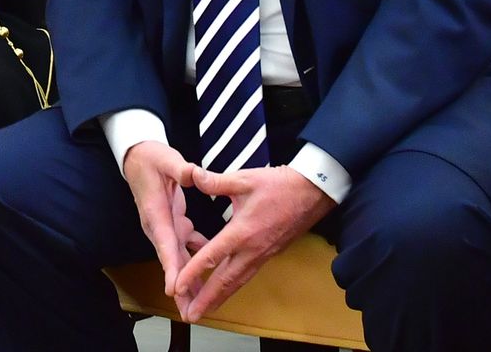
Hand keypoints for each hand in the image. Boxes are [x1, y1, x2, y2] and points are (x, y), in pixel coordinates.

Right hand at [121, 141, 200, 300]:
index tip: (173, 288)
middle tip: (188, 311)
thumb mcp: (166, 159)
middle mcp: (158, 225)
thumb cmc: (152, 158)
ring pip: (177, 258)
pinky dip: (196, 261)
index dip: (169, 266)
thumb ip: (180, 169)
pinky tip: (210, 273)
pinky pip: (185, 247)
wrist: (139, 157)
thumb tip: (194, 174)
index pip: (164, 242)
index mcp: (156, 212)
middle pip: (170, 260)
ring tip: (199, 303)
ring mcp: (165, 226)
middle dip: (179, 286)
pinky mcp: (172, 224)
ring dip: (188, 280)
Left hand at [173, 165, 334, 321]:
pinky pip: (245, 275)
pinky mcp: (267, 255)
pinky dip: (231, 286)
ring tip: (202, 312)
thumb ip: (215, 181)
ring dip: (218, 298)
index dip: (193, 272)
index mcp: (242, 231)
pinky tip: (222, 292)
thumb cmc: (279, 185)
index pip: (213, 256)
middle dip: (206, 300)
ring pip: (236, 282)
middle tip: (189, 316)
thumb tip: (191, 175)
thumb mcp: (244, 179)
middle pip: (225, 281)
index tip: (177, 287)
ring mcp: (261, 255)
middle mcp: (252, 249)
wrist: (313, 193)